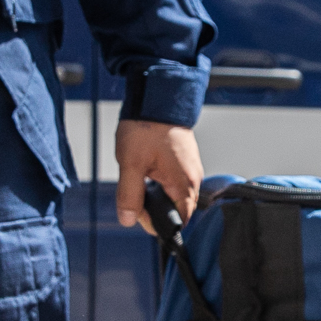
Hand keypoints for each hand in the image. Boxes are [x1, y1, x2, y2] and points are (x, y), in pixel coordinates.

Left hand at [116, 119, 201, 233]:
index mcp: (183, 184)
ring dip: (158, 195)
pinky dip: (161, 183)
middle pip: (178, 209)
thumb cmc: (146, 128)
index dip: (157, 223)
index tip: (138, 211)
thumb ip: (129, 195)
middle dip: (156, 209)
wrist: (157, 98)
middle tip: (136, 194)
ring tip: (141, 179)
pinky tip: (148, 171)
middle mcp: (192, 179)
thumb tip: (127, 220)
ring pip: (175, 195)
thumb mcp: (131, 164)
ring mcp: (190, 168)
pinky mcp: (186, 159)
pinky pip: (176, 181)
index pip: (179, 221)